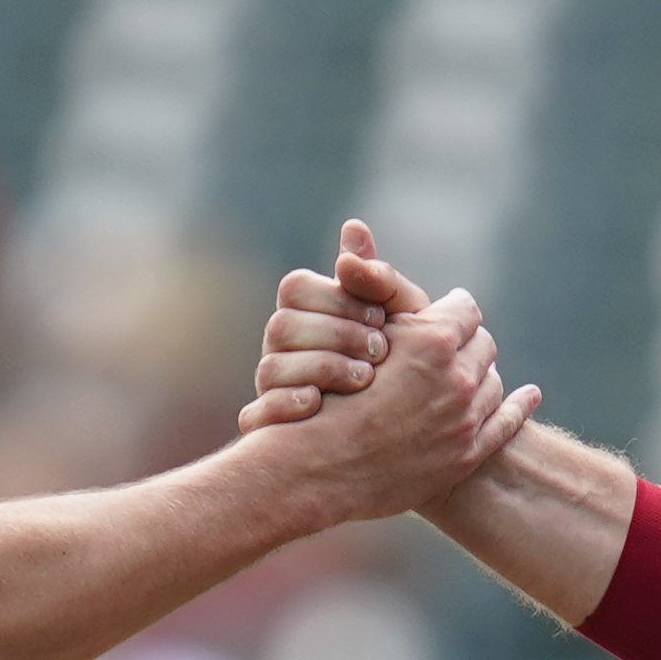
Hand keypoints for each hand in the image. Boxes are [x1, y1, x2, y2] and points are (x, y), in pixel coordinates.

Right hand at [243, 219, 434, 430]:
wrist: (402, 432)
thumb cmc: (401, 363)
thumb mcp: (400, 319)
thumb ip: (380, 279)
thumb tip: (354, 227)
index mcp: (302, 310)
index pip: (296, 287)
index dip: (339, 301)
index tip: (381, 317)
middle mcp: (279, 345)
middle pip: (282, 325)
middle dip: (337, 336)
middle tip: (382, 352)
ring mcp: (271, 384)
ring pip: (270, 368)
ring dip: (322, 369)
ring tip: (366, 380)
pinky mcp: (269, 425)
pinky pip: (258, 414)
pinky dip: (289, 405)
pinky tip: (320, 404)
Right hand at [246, 254, 536, 522]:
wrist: (315, 468)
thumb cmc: (323, 394)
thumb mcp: (343, 329)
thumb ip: (361, 279)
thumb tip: (356, 225)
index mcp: (434, 341)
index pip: (465, 308)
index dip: (450, 311)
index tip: (443, 314)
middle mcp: (458, 379)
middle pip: (484, 345)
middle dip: (468, 344)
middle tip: (455, 347)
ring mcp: (465, 421)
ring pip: (494, 384)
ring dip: (482, 376)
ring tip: (466, 377)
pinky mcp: (466, 456)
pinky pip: (507, 424)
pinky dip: (519, 407)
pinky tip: (528, 396)